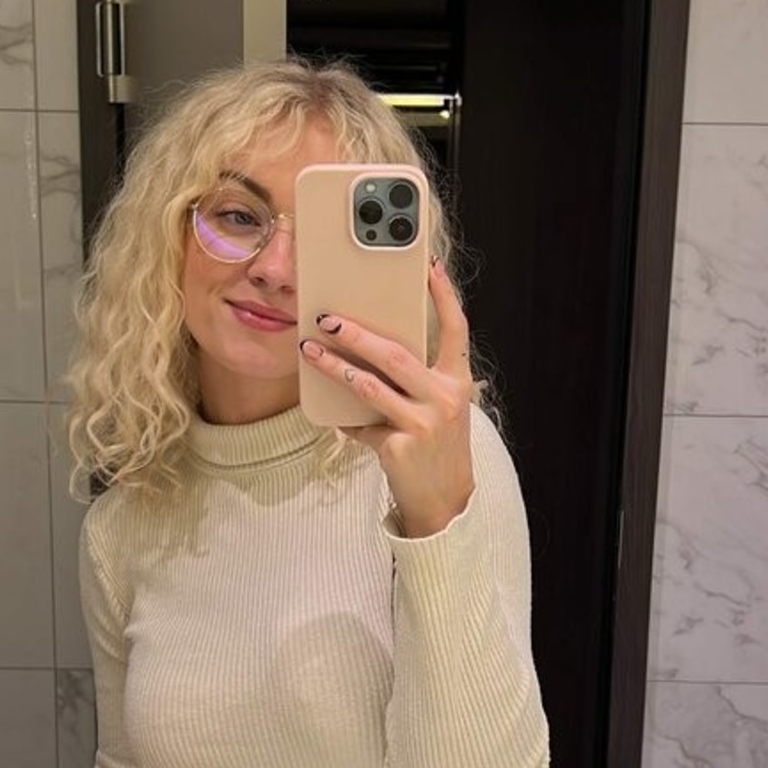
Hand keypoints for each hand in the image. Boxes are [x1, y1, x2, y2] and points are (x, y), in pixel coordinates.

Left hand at [300, 258, 474, 537]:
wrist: (444, 501)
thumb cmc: (436, 445)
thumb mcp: (440, 406)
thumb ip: (418, 377)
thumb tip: (371, 343)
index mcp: (458, 381)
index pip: (456, 329)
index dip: (443, 296)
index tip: (427, 266)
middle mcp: (445, 399)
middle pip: (395, 354)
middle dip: (356, 333)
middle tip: (326, 317)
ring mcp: (423, 424)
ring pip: (368, 385)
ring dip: (333, 366)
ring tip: (309, 350)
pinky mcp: (399, 448)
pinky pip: (360, 424)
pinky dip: (345, 420)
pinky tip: (335, 416)